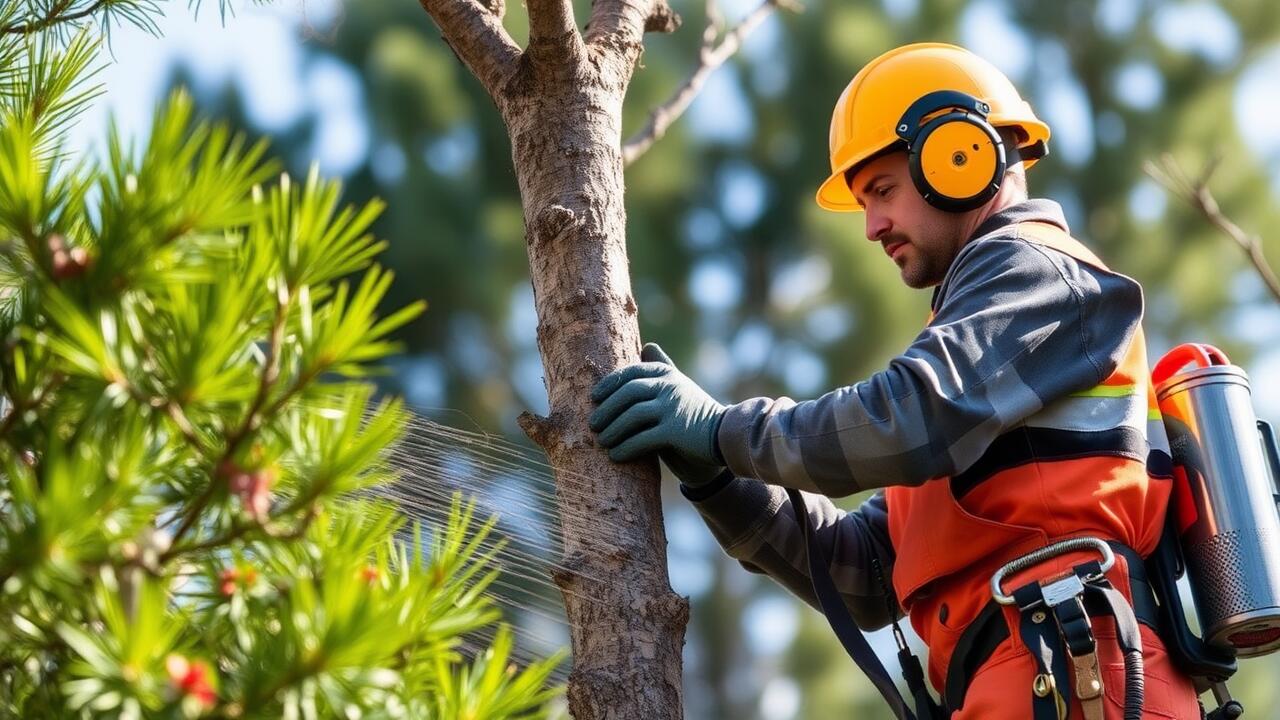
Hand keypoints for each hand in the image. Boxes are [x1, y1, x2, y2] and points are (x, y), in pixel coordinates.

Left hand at [589, 343, 725, 483]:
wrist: (724, 437)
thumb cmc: (694, 414)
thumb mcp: (679, 386)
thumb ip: (662, 368)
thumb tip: (646, 345)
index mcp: (668, 374)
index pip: (631, 372)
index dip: (609, 384)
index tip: (594, 397)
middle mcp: (670, 386)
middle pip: (628, 393)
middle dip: (607, 409)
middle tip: (593, 425)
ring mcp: (673, 407)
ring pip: (632, 416)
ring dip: (613, 431)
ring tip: (602, 442)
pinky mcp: (675, 431)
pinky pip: (642, 438)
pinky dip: (626, 448)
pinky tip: (616, 455)